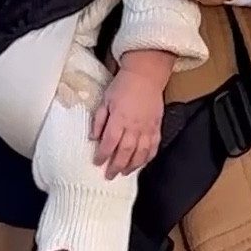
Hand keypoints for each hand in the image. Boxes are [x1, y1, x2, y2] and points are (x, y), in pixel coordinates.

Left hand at [91, 50, 169, 174]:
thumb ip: (99, 120)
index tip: (96, 162)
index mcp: (119, 119)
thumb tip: (93, 138)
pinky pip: (154, 147)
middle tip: (109, 176)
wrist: (146, 75)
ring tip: (124, 173)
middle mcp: (134, 126)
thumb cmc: (123, 86)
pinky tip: (141, 163)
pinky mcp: (157, 127)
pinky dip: (148, 158)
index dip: (102, 155)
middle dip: (116, 166)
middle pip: (125, 152)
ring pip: (141, 153)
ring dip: (132, 166)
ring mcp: (147, 128)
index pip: (109, 143)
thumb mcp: (105, 100)